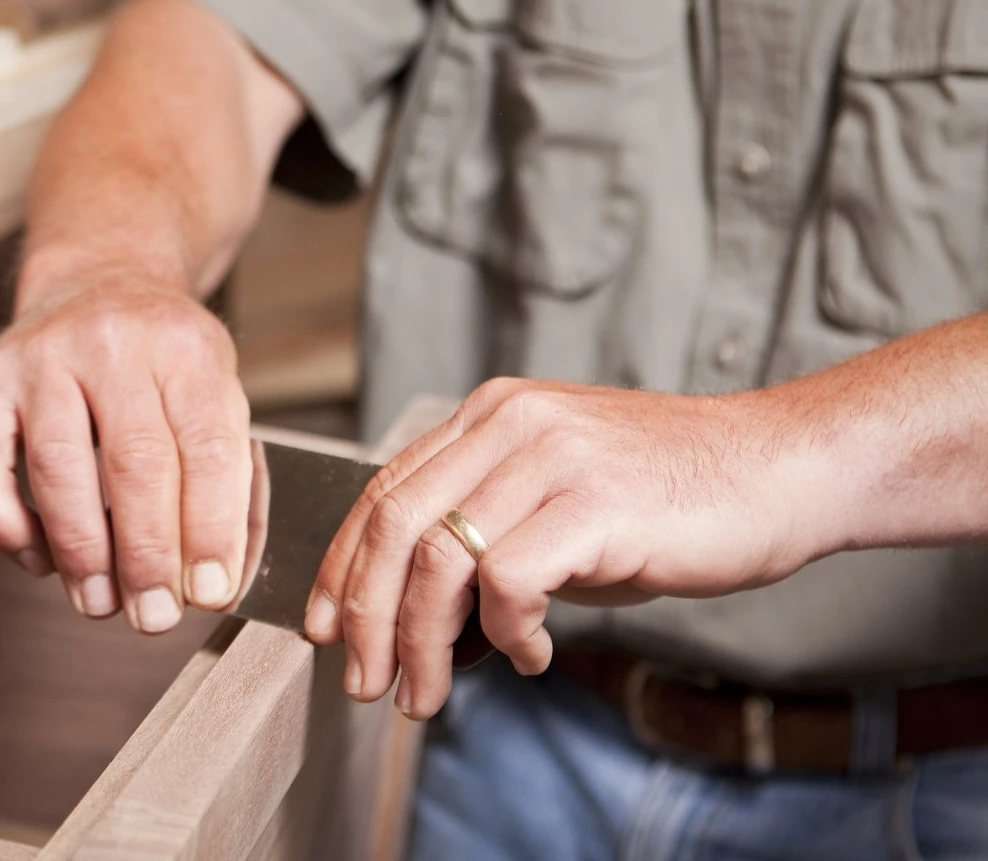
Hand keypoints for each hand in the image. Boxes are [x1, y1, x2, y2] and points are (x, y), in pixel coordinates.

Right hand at [0, 269, 250, 632]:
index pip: (206, 449)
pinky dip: (3, 525)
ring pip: (57, 467)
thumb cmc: (163, 358)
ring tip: (99, 602)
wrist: (100, 280)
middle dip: (146, 556)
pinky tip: (36, 559)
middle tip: (153, 617)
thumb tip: (214, 578)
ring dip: (80, 551)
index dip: (210, 531)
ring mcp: (40, 358)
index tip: (210, 593)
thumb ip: (224, 475)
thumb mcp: (217, 389)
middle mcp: (111, 343)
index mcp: (185, 347)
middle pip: (134, 462)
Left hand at [305, 378, 835, 718]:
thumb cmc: (672, 495)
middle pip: (394, 528)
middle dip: (366, 618)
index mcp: (489, 415)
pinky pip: (506, 582)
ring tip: (429, 692)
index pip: (383, 492)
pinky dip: (505, 633)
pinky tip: (530, 655)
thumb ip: (485, 538)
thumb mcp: (556, 500)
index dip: (342, 566)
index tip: (325, 627)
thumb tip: (417, 621)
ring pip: (439, 561)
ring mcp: (550, 458)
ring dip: (422, 645)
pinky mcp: (592, 504)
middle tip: (367, 682)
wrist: (782, 469)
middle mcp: (509, 423)